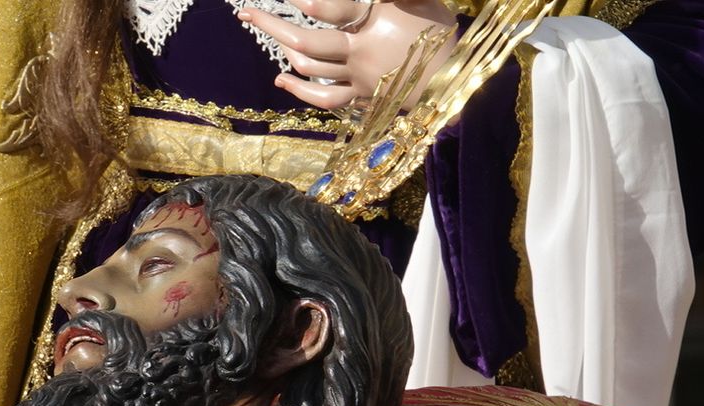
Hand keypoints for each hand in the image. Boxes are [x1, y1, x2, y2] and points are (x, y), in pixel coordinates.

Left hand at [238, 0, 456, 109]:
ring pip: (310, 70)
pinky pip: (324, 98)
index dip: (306, 1)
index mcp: (374, 24)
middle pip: (306, 41)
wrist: (457, 78)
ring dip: (283, 52)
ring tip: (266, 35)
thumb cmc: (440, 30)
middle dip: (271, 25)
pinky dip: (300, 89)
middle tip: (245, 13)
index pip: (331, 8)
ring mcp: (358, 79)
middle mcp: (360, 54)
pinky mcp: (362, 97)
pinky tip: (282, 79)